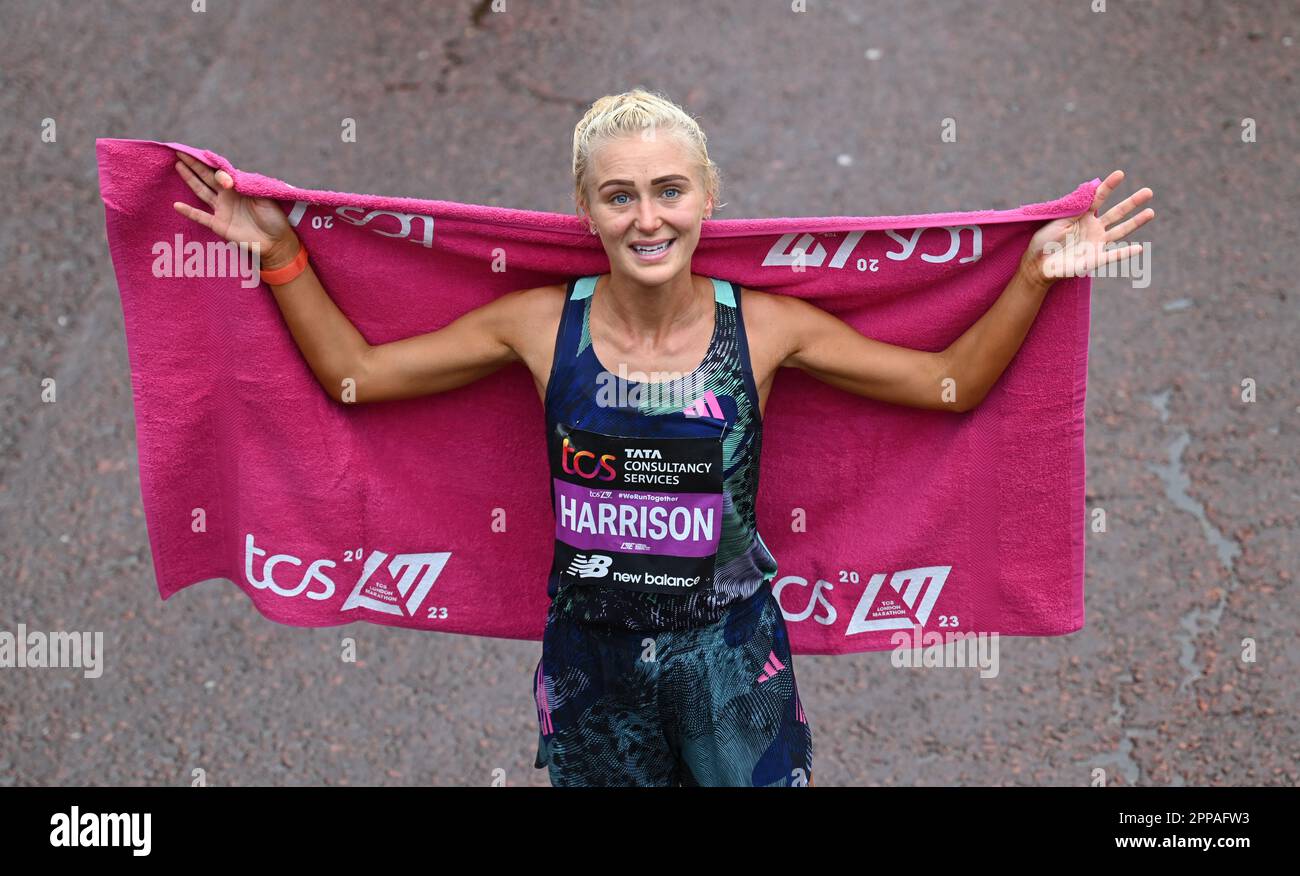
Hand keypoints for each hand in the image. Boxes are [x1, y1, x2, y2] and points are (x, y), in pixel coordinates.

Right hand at [171, 151, 299, 268]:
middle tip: (180, 152)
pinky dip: (189, 211)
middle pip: (207, 177)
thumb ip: (247, 186)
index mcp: (240, 187)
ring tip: (178, 165)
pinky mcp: (219, 224)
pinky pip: (201, 216)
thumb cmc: (274, 218)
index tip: (203, 158)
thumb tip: (228, 179)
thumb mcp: (265, 198)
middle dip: (195, 165)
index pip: (222, 172)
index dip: (213, 166)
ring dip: (190, 179)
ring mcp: (222, 210)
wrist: (276, 242)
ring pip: (202, 191)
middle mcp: (228, 196)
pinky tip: (176, 205)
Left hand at [1020, 169, 1154, 289]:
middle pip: (1117, 213)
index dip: (1109, 186)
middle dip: (1132, 202)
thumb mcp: (1059, 220)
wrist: (1038, 264)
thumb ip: (1076, 208)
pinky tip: (1139, 248)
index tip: (1120, 173)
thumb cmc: (1044, 241)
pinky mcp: (1095, 259)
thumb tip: (1092, 190)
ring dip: (1136, 222)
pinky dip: (1124, 253)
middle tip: (1148, 191)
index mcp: (1083, 216)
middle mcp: (1094, 228)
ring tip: (1151, 212)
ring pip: (1120, 231)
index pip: (1099, 198)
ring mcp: (1096, 243)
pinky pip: (1112, 256)